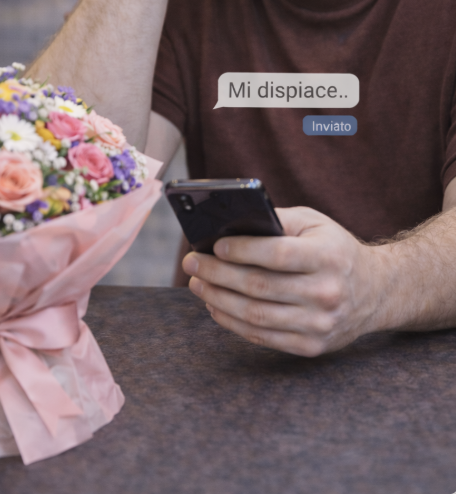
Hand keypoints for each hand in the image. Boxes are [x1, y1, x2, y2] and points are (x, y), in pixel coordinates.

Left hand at [182, 206, 384, 356]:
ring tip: (197, 283)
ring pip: (255, 315)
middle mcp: (327, 293)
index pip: (278, 255)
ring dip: (218, 299)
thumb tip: (231, 225)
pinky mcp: (311, 346)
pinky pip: (262, 337)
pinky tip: (215, 306)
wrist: (376, 291)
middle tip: (191, 262)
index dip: (242, 251)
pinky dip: (232, 322)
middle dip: (218, 274)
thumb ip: (277, 221)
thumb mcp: (315, 223)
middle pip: (260, 287)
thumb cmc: (334, 249)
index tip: (214, 245)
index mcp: (329, 257)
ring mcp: (320, 324)